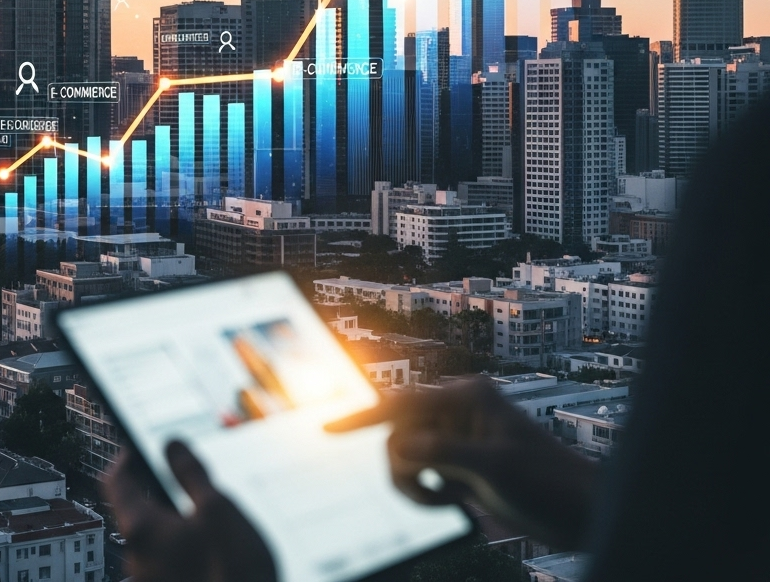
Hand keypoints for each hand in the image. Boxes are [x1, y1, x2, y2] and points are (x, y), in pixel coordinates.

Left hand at [103, 440, 278, 581]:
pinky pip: (164, 564)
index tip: (138, 444)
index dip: (125, 457)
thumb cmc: (233, 572)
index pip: (115, 482)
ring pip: (152, 541)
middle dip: (157, 491)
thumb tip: (171, 444)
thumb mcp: (218, 509)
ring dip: (172, 523)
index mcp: (141, 530)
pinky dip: (179, 548)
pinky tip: (209, 550)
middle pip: (135, 513)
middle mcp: (135, 561)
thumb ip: (191, 473)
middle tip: (184, 478)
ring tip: (207, 518)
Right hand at [327, 376, 599, 548]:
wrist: (583, 513)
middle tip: (428, 496)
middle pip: (398, 432)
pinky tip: (451, 503)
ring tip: (443, 502)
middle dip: (403, 468)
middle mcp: (457, 412)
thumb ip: (442, 451)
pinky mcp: (460, 463)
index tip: (327, 429)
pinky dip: (425, 492)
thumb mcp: (494, 468)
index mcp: (466, 397)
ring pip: (406, 456)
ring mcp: (457, 438)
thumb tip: (400, 446)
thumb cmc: (551, 483)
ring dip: (414, 484)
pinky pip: (421, 473)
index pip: (402, 402)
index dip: (362, 416)